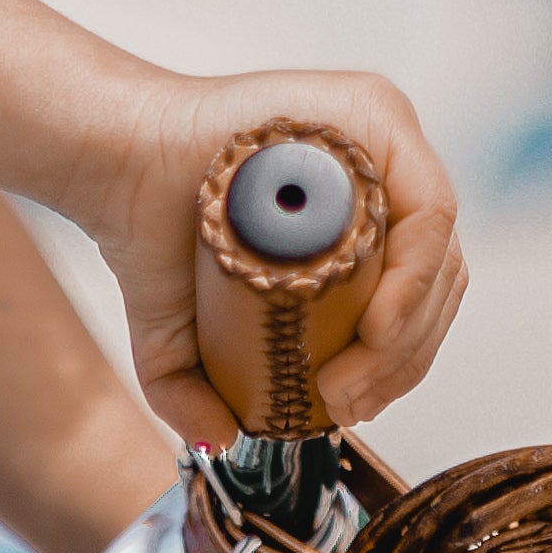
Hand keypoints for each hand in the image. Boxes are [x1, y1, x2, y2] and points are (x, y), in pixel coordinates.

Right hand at [71, 71, 467, 449]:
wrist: (114, 165)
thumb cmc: (145, 235)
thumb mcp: (171, 338)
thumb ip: (191, 392)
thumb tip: (226, 438)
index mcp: (359, 213)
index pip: (413, 297)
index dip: (395, 365)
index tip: (345, 405)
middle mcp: (381, 172)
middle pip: (434, 280)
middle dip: (400, 360)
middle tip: (344, 402)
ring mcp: (386, 138)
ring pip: (437, 255)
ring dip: (405, 335)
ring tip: (348, 381)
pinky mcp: (378, 114)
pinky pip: (429, 211)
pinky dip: (416, 278)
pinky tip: (377, 328)